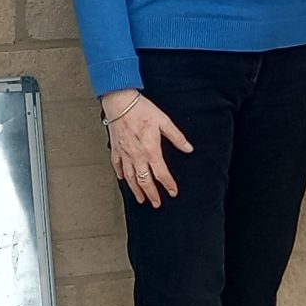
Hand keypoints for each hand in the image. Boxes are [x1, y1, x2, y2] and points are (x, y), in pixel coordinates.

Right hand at [103, 91, 192, 206]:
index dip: (168, 184)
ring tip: (140, 199)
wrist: (120, 102)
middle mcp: (137, 156)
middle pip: (145, 181)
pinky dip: (120, 174)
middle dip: (152, 194)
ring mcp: (125, 154)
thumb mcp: (164, 122)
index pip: (161, 173)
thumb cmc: (141, 110)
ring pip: (130, 178)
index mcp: (151, 150)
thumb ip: (177, 137)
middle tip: (156, 203)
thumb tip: (188, 148)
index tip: (172, 192)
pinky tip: (123, 179)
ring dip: (136, 190)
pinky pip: (118, 166)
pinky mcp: (116, 149)